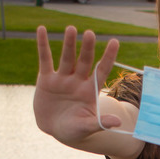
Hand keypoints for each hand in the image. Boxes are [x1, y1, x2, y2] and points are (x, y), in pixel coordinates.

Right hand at [33, 25, 120, 146]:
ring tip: (71, 29)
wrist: (54, 129)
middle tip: (90, 34)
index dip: (108, 57)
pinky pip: (45, 59)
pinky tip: (41, 30)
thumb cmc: (74, 130)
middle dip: (87, 48)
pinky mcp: (46, 79)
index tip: (115, 42)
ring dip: (69, 44)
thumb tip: (118, 122)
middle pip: (84, 61)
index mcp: (90, 90)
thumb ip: (100, 123)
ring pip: (67, 58)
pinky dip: (43, 45)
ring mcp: (62, 78)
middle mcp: (78, 80)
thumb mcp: (87, 128)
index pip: (101, 71)